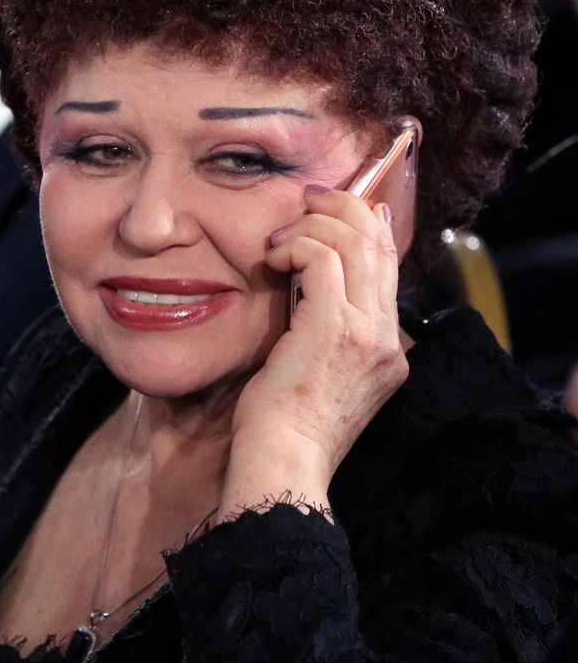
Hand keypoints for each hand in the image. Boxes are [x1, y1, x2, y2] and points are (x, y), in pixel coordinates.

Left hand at [218, 187, 408, 520]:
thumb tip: (317, 275)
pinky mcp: (335, 328)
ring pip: (354, 242)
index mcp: (389, 348)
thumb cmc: (286, 423)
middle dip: (343, 207)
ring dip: (312, 225)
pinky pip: (321, 258)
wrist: (283, 465)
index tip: (332, 207)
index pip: (389, 264)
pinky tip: (273, 257)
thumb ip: (329, 325)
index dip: (365, 223)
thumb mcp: (320, 370)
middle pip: (379, 243)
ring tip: (280, 237)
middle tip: (307, 198)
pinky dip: (296, 245)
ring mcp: (368, 332)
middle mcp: (388, 336)